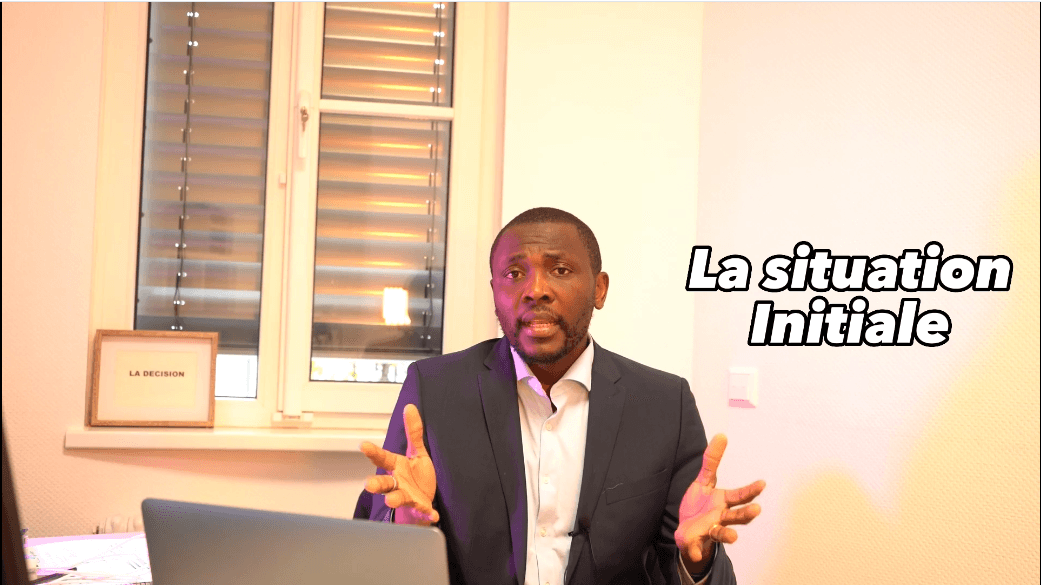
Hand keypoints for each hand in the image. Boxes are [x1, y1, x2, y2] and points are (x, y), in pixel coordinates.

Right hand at [360, 404, 438, 524]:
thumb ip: (413, 432)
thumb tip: (409, 407)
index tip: (363, 445)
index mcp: (397, 467)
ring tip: (390, 501)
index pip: (383, 458)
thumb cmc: (417, 476)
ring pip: (398, 498)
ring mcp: (408, 496)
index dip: (373, 452)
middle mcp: (398, 483)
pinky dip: (427, 514)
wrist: (425, 500)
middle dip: (375, 484)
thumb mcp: (417, 452)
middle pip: (384, 483)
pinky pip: (423, 511)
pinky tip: (433, 516)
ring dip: (394, 499)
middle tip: (368, 484)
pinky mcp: (420, 507)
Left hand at [674, 434, 764, 572]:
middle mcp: (721, 517)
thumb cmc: (700, 504)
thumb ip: (711, 460)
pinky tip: (696, 554)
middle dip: (747, 514)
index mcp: (724, 502)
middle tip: (757, 509)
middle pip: (736, 516)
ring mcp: (710, 530)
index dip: (750, 490)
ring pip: (721, 534)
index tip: (762, 483)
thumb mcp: (703, 480)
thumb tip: (722, 435)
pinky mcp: (696, 541)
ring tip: (733, 538)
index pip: (739, 496)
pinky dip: (696, 551)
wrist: (687, 529)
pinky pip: (696, 548)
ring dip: (728, 536)